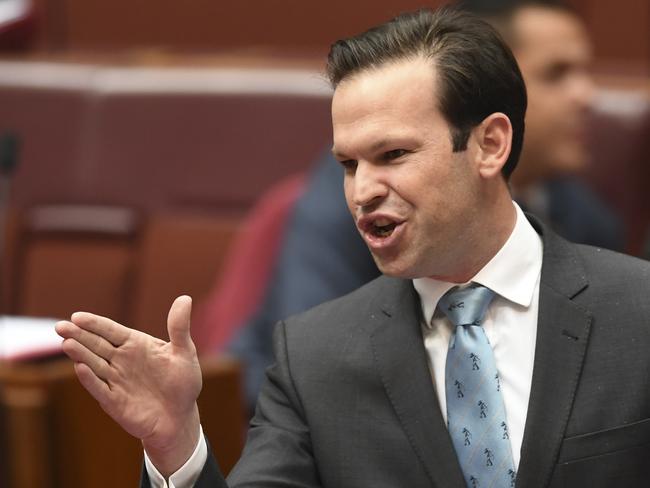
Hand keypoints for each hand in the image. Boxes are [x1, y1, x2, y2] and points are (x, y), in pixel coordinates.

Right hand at [55, 295, 201, 475]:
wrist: (180, 417)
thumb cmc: (183, 382)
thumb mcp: (185, 352)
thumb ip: (179, 327)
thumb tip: (185, 298)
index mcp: (136, 345)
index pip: (111, 330)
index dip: (94, 324)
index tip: (77, 316)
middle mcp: (122, 360)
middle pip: (96, 345)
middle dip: (78, 335)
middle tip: (60, 326)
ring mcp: (116, 380)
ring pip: (94, 364)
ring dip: (80, 354)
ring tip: (67, 343)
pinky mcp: (114, 401)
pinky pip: (100, 388)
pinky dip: (91, 379)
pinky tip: (80, 368)